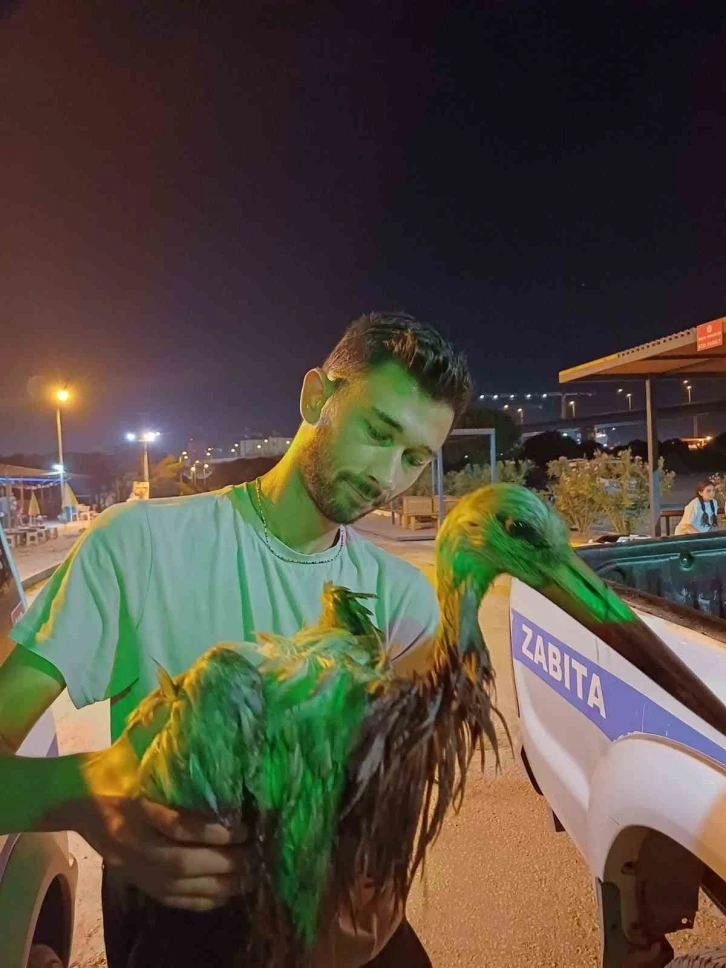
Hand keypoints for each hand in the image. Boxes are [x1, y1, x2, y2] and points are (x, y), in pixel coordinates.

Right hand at [67, 727, 249, 911]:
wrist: (77, 807)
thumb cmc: (115, 779)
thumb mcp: (138, 768)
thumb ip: (171, 770)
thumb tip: (215, 769)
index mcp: (132, 810)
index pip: (174, 825)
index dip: (209, 830)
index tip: (241, 826)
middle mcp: (131, 844)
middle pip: (180, 861)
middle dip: (223, 862)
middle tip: (255, 854)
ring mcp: (133, 868)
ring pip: (178, 885)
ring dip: (219, 884)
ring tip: (250, 876)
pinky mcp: (138, 883)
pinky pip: (171, 899)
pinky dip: (202, 899)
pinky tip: (226, 893)